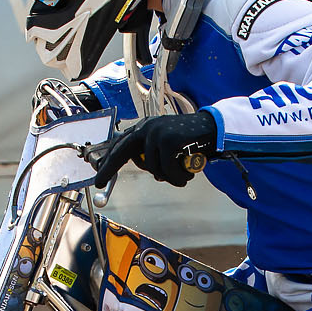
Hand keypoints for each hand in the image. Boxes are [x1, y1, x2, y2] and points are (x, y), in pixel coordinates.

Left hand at [93, 111, 218, 187]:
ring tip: (181, 175)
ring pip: (152, 168)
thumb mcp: (167, 145)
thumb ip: (153, 153)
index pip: (121, 144)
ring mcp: (157, 132)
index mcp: (145, 128)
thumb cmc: (191, 141)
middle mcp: (148, 127)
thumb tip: (147, 169)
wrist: (213, 130)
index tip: (98, 174)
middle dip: (109, 168)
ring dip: (168, 178)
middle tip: (99, 183)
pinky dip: (177, 177)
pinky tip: (187, 173)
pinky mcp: (169, 140)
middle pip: (122, 151)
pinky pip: (166, 170)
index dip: (108, 160)